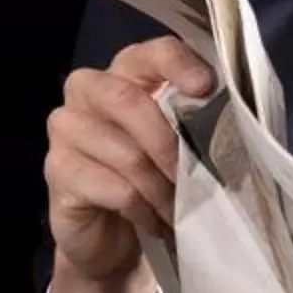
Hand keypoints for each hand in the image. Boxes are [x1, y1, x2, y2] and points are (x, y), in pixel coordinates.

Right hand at [44, 37, 214, 292]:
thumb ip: (198, 123)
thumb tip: (234, 120)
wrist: (111, 241)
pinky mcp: (57, 170)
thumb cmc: (153, 183)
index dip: (179, 65)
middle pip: (128, 100)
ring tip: (180, 211)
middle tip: (197, 178)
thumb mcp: (181, 149)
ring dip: (163, 189)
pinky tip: (154, 222)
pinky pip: (114, 188)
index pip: (152, 52)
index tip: (207, 88)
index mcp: (127, 73)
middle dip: (170, 143)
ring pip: (126, 153)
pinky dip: (144, 210)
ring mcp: (66, 128)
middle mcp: (89, 90)